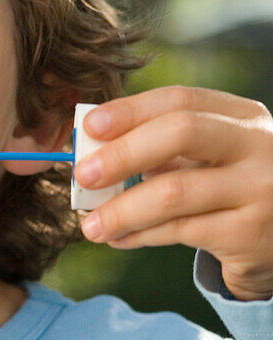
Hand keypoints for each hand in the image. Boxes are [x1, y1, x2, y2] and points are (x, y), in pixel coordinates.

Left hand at [74, 85, 272, 301]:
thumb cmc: (232, 190)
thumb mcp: (211, 158)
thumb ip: (163, 148)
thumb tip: (93, 150)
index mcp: (243, 116)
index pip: (180, 100)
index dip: (130, 110)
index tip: (90, 126)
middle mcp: (258, 145)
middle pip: (181, 132)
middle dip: (123, 153)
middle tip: (83, 175)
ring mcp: (259, 189)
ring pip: (174, 192)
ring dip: (122, 210)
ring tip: (91, 225)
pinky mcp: (250, 234)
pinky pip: (180, 230)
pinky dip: (140, 235)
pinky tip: (118, 239)